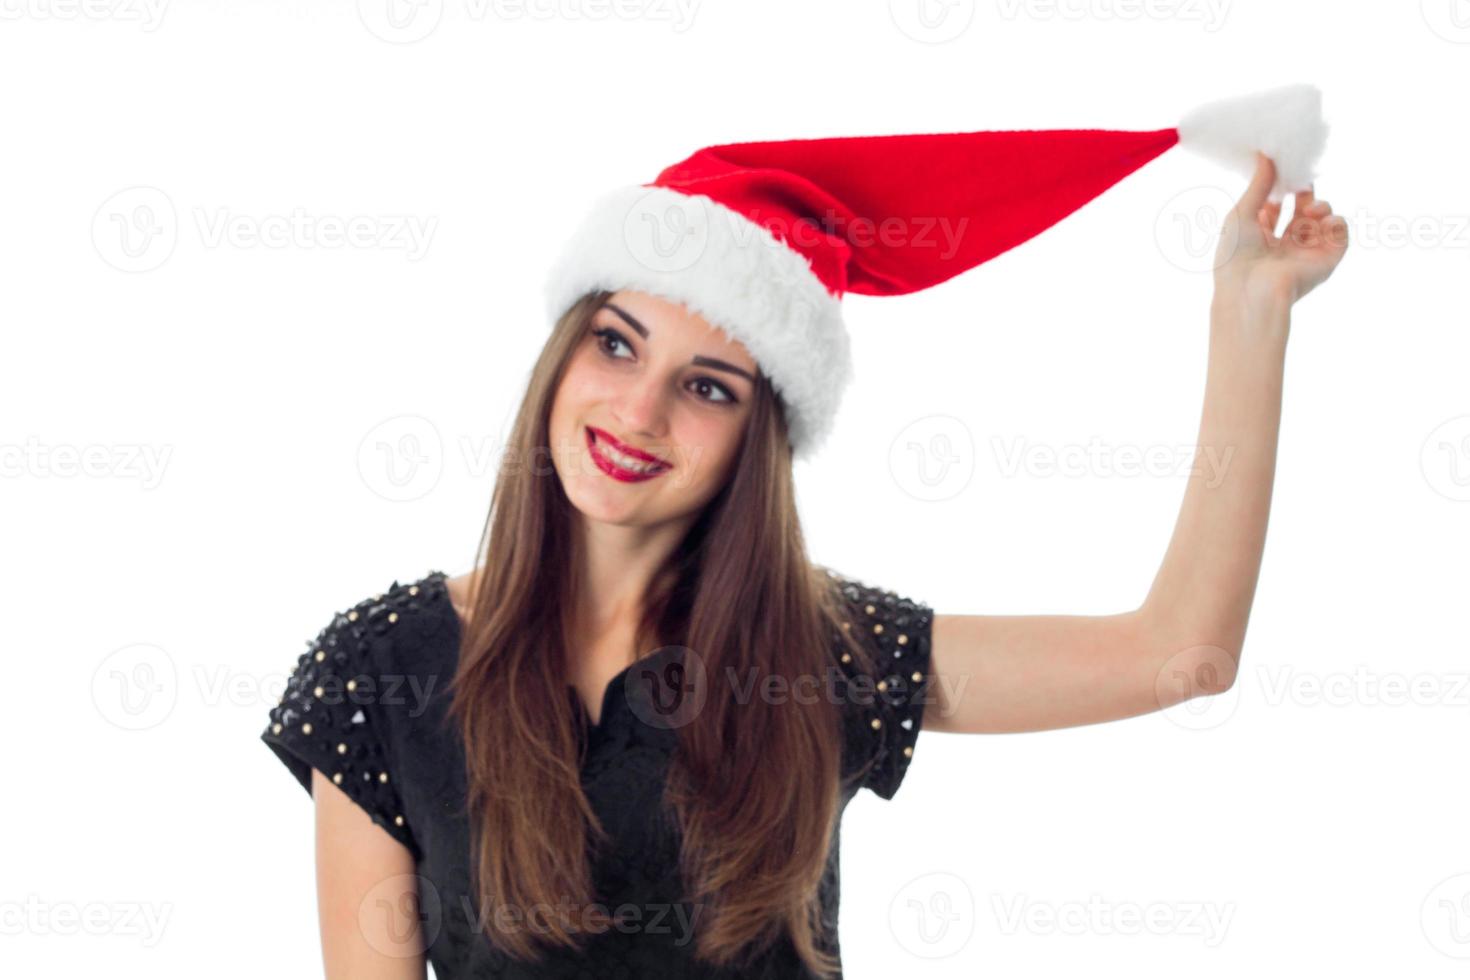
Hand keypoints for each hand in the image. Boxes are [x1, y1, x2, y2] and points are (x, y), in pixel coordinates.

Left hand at [1214, 151, 1349, 311]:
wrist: (1251, 292)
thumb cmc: (1236, 256)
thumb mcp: (1242, 213)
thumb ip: (1259, 184)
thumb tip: (1266, 154)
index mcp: (1257, 237)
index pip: (1276, 207)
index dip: (1283, 188)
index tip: (1288, 168)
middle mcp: (1282, 246)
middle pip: (1302, 211)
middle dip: (1305, 194)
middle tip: (1302, 186)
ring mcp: (1304, 254)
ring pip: (1322, 221)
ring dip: (1321, 207)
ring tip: (1311, 209)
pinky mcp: (1324, 263)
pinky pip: (1340, 237)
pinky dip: (1337, 224)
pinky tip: (1326, 221)